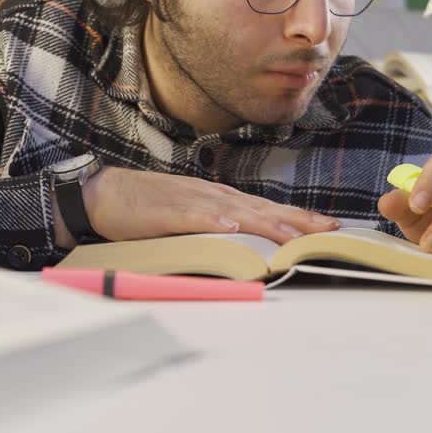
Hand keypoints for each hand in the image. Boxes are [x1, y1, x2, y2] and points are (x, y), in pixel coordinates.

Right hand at [56, 166, 340, 247]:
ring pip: (234, 212)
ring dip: (265, 223)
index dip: (298, 216)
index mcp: (218, 199)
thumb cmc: (145, 207)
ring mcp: (188, 200)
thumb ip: (216, 224)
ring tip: (293, 235)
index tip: (328, 225)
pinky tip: (230, 227)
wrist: (103, 193)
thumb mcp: (188, 215)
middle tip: (329, 230)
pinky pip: (191, 216)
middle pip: (261, 208)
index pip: (266, 208)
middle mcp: (211, 196)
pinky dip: (212, 220)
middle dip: (297, 219)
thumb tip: (246, 239)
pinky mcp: (164, 210)